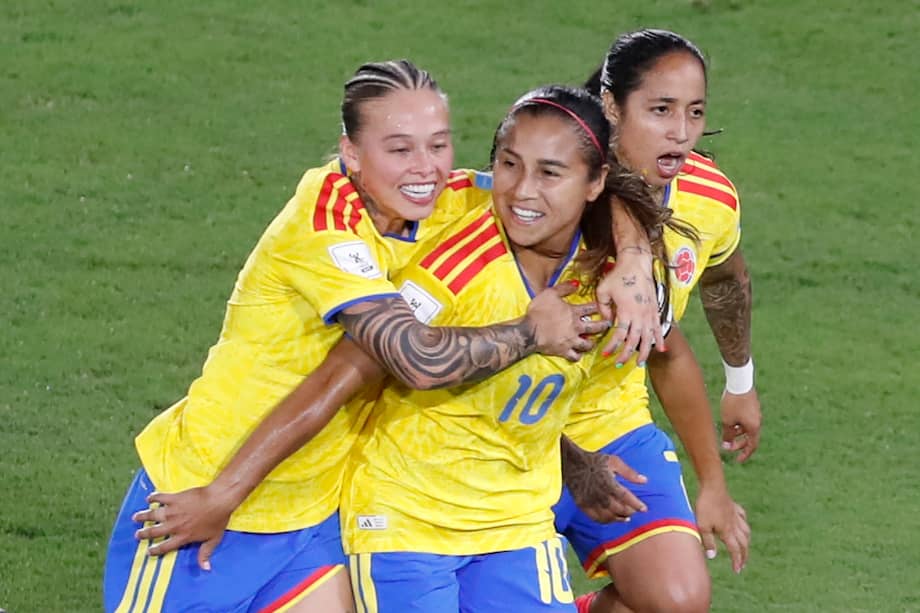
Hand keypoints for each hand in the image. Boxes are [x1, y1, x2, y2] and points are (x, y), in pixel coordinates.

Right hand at [132, 486, 234, 570]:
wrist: (219, 499)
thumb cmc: (218, 519)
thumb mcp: (213, 540)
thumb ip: (205, 554)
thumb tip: (205, 568)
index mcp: (183, 537)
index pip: (165, 547)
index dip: (155, 550)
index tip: (148, 552)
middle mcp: (175, 526)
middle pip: (154, 531)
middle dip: (143, 534)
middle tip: (137, 535)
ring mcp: (173, 511)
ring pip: (153, 515)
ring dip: (143, 516)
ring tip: (135, 517)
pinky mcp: (174, 499)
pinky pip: (160, 498)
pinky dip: (153, 498)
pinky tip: (149, 498)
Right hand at [527, 282, 610, 361]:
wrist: (529, 330)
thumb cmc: (538, 311)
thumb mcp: (550, 293)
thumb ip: (564, 288)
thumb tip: (577, 283)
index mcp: (573, 312)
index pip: (591, 308)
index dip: (598, 306)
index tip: (603, 306)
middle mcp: (576, 327)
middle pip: (596, 327)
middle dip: (604, 326)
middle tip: (608, 325)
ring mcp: (571, 340)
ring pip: (588, 344)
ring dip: (592, 343)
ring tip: (593, 342)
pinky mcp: (564, 350)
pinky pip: (575, 356)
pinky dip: (577, 356)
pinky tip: (578, 355)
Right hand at [566, 451, 647, 522]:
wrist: (572, 462)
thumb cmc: (594, 461)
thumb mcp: (614, 461)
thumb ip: (629, 473)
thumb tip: (645, 481)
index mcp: (608, 483)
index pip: (626, 498)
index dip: (636, 505)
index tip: (644, 509)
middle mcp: (599, 494)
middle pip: (618, 509)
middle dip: (628, 512)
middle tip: (634, 511)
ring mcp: (590, 501)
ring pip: (607, 516)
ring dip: (618, 518)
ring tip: (625, 518)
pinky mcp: (582, 504)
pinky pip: (595, 517)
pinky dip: (605, 521)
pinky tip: (611, 519)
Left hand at [595, 251, 662, 365]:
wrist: (636, 263)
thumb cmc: (618, 275)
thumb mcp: (603, 290)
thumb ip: (602, 307)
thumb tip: (605, 321)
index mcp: (626, 310)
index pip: (619, 334)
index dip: (612, 346)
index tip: (605, 353)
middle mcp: (639, 314)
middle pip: (634, 340)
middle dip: (627, 354)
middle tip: (620, 363)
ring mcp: (649, 313)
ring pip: (648, 337)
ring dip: (644, 352)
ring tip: (640, 363)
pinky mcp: (655, 309)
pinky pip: (658, 328)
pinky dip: (659, 339)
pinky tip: (661, 349)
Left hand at [695, 486, 749, 573]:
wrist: (712, 486)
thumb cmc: (705, 506)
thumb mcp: (702, 526)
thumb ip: (708, 542)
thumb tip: (712, 557)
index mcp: (727, 532)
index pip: (735, 550)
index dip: (737, 561)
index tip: (737, 570)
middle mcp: (735, 525)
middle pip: (743, 543)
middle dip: (744, 555)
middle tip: (743, 564)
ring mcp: (735, 515)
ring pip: (746, 531)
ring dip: (746, 541)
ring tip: (745, 547)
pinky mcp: (733, 506)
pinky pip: (742, 517)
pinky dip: (744, 524)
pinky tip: (742, 524)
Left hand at [720, 387, 761, 462]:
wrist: (740, 381)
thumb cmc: (733, 402)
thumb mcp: (727, 421)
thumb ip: (727, 434)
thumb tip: (726, 446)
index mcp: (754, 427)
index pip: (751, 446)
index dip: (744, 454)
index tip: (738, 460)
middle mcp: (758, 421)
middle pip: (749, 437)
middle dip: (738, 443)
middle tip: (726, 446)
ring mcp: (756, 413)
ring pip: (747, 428)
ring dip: (737, 432)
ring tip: (725, 430)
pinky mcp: (752, 406)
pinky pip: (746, 419)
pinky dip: (738, 423)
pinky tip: (729, 418)